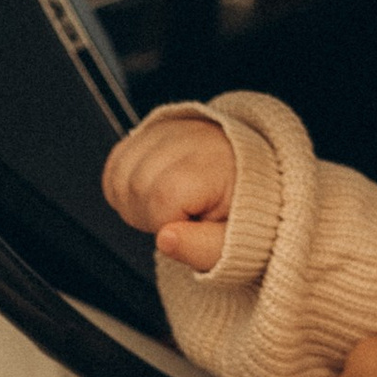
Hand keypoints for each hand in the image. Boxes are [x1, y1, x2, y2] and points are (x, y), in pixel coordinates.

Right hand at [103, 122, 236, 267]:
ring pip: (119, 173)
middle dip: (150, 216)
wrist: (259, 181)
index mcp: (215, 165)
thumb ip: (201, 248)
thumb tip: (164, 240)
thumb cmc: (246, 214)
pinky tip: (154, 194)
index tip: (194, 225)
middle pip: (135, 185)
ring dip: (135, 202)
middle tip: (183, 219)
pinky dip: (126, 186)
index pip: (160, 198)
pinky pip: (116, 162)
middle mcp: (192, 137)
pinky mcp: (155, 129)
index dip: (167, 225)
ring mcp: (171, 128)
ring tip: (171, 207)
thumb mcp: (236, 243)